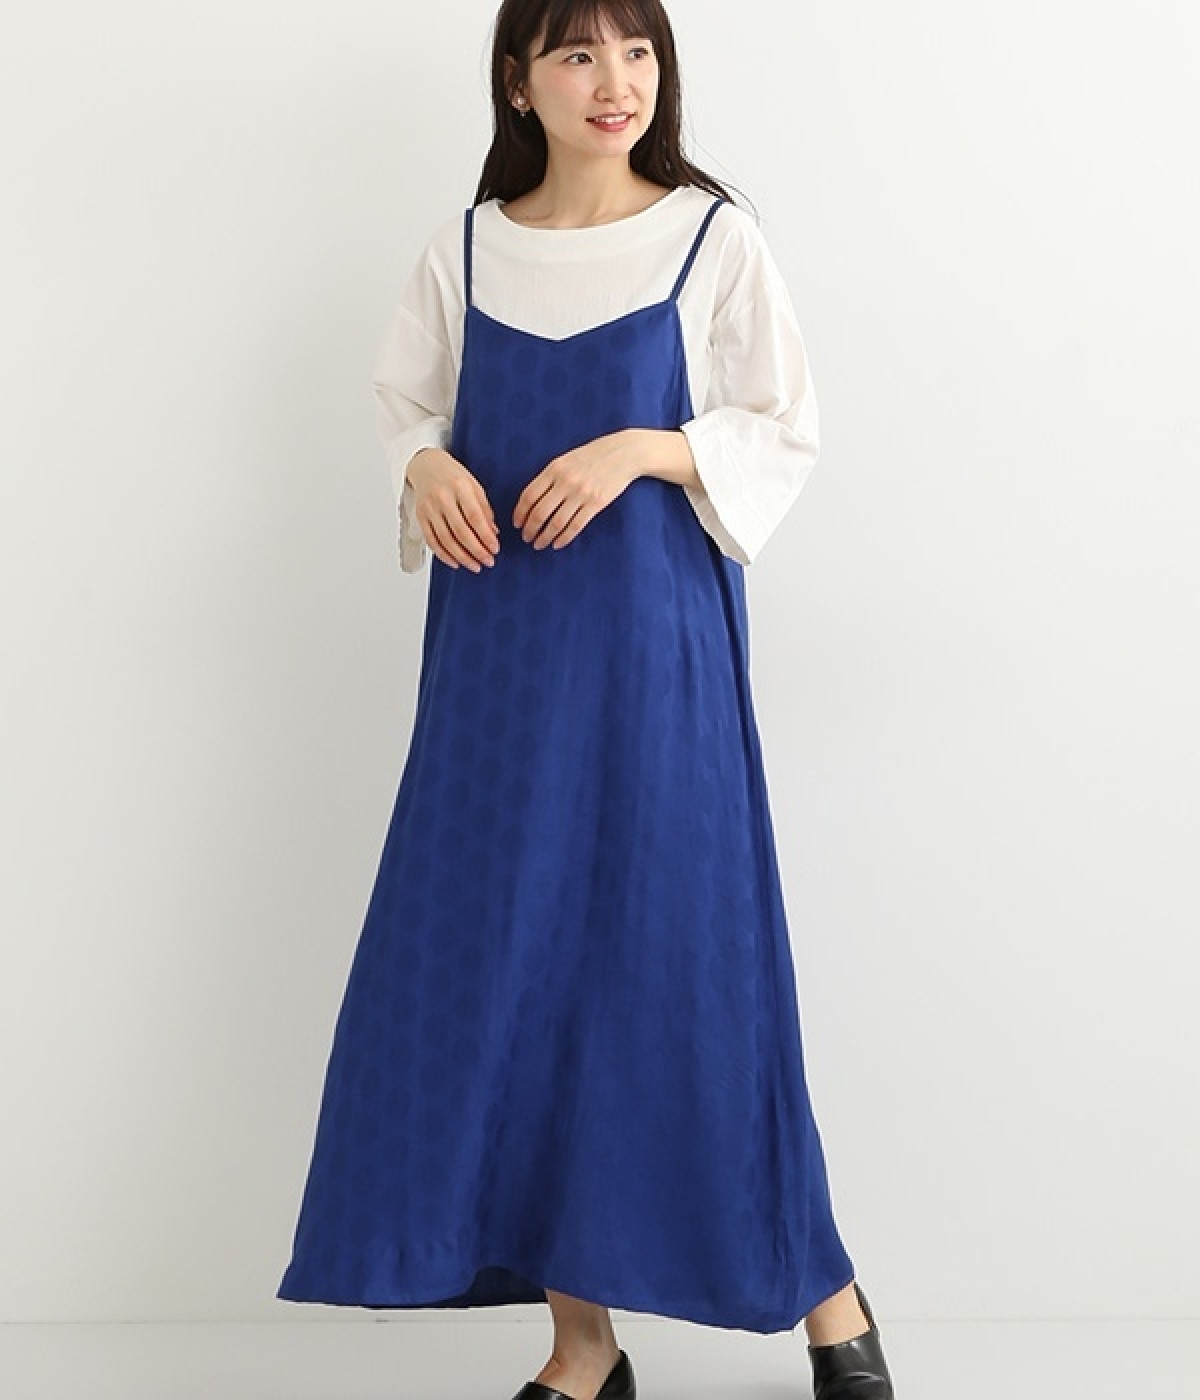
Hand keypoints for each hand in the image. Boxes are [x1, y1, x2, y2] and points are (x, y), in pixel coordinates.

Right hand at [407, 448, 498, 571]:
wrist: (426, 465)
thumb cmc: (453, 476)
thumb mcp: (474, 486)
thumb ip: (484, 509)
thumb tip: (493, 533)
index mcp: (460, 486)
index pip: (474, 516)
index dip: (485, 535)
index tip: (495, 549)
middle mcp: (442, 497)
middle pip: (460, 530)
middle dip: (476, 550)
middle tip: (488, 561)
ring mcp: (429, 507)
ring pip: (445, 539)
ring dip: (462, 556)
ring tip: (475, 566)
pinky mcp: (420, 516)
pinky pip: (431, 540)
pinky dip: (444, 555)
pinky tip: (456, 562)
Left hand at [513, 429, 640, 550]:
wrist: (623, 453)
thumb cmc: (593, 456)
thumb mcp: (566, 460)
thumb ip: (550, 477)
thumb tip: (532, 501)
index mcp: (554, 469)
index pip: (529, 495)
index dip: (520, 513)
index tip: (517, 524)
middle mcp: (565, 481)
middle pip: (540, 512)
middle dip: (529, 529)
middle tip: (526, 538)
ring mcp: (581, 493)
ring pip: (556, 523)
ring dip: (544, 537)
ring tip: (539, 544)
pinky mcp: (596, 503)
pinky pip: (575, 526)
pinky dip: (564, 538)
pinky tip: (557, 544)